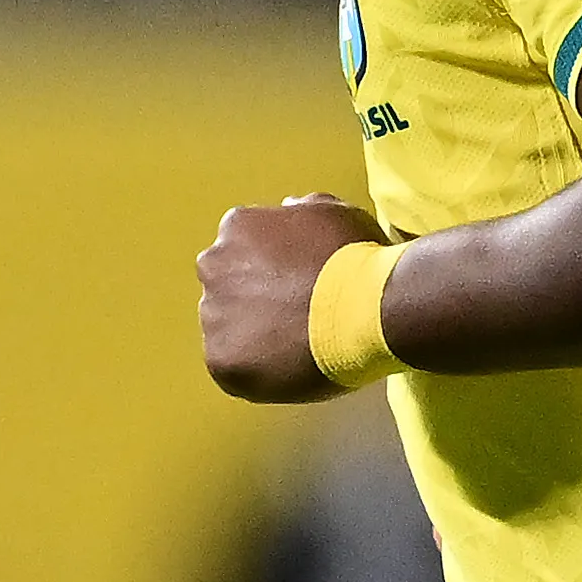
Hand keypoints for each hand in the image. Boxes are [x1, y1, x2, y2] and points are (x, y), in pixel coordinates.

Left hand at [197, 193, 378, 401]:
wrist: (368, 310)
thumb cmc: (357, 260)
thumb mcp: (334, 213)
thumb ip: (303, 210)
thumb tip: (288, 209)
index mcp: (236, 227)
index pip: (242, 251)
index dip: (272, 271)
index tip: (297, 285)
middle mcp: (213, 265)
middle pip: (228, 288)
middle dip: (254, 302)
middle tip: (295, 317)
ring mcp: (213, 314)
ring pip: (228, 330)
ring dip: (254, 337)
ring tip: (297, 345)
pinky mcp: (221, 359)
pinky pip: (232, 368)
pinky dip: (256, 372)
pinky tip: (290, 366)